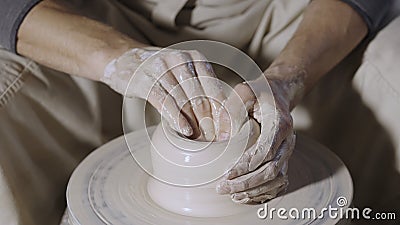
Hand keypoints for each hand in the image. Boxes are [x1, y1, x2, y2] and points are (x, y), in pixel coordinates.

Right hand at [100, 47, 225, 139]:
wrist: (124, 59)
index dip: (222, 114)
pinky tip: (184, 132)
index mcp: (196, 58)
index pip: (215, 90)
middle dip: (209, 124)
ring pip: (185, 102)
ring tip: (200, 141)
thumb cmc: (160, 72)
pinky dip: (176, 119)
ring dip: (194, 125)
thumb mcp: (183, 73)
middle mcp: (181, 60)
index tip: (227, 133)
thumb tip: (220, 118)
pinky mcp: (145, 80)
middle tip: (214, 142)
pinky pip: (165, 102)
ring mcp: (162, 68)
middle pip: (201, 99)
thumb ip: (200, 89)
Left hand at [216, 70, 300, 203]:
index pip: (265, 152)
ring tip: (233, 195)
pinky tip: (245, 195)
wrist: (277, 95)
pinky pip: (279, 183)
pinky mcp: (284, 159)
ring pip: (277, 180)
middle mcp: (288, 141)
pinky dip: (264, 192)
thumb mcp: (243, 92)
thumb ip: (232, 110)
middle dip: (247, 183)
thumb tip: (221, 139)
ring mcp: (288, 152)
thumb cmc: (257, 93)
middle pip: (272, 170)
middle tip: (223, 188)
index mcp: (280, 124)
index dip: (246, 166)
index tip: (227, 174)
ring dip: (255, 191)